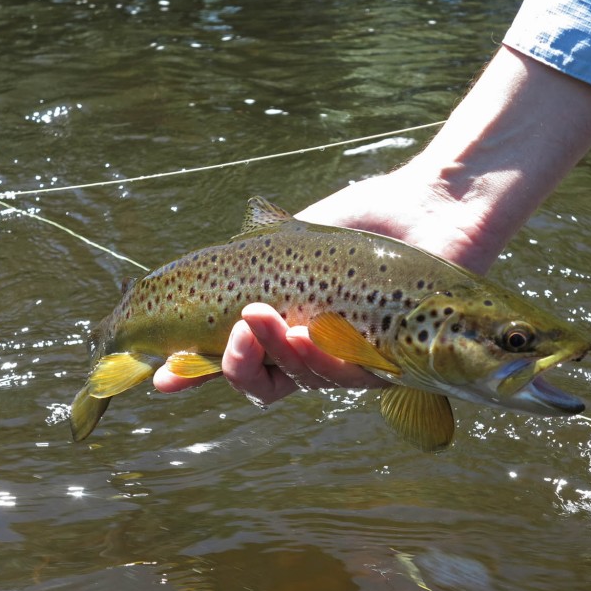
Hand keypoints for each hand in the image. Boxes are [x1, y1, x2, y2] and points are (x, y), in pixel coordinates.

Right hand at [154, 45, 590, 406]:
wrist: (430, 206)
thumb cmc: (368, 221)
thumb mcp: (295, 235)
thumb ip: (253, 254)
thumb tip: (203, 260)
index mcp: (288, 328)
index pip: (237, 360)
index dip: (196, 374)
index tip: (160, 376)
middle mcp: (315, 354)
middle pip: (260, 384)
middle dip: (233, 365)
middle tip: (233, 329)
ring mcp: (350, 362)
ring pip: (298, 381)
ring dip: (271, 355)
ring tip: (256, 320)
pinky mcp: (389, 363)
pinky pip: (346, 375)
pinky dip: (316, 359)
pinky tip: (297, 334)